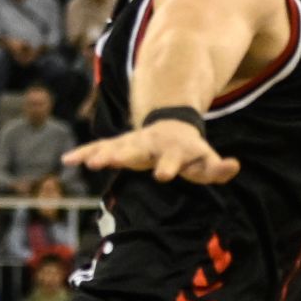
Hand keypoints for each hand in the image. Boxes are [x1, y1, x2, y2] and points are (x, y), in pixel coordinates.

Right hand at [64, 119, 240, 184]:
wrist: (173, 126)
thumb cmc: (191, 152)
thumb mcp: (206, 160)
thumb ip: (218, 167)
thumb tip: (234, 166)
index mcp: (174, 150)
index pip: (172, 160)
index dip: (169, 166)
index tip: (163, 175)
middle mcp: (150, 145)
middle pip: (135, 151)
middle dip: (121, 156)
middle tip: (105, 164)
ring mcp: (133, 143)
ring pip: (114, 147)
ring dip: (99, 154)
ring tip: (85, 163)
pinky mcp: (119, 145)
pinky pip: (98, 148)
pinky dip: (84, 153)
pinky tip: (67, 160)